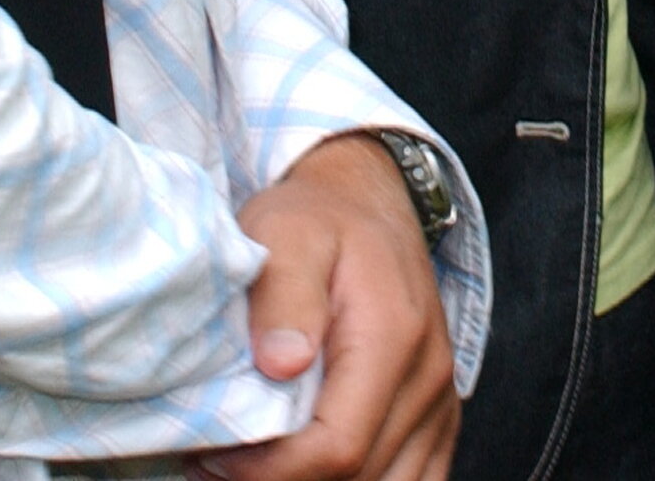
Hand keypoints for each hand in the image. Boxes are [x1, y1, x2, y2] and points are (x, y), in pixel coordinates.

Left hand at [201, 135, 455, 480]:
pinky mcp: (438, 419)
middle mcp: (428, 378)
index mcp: (392, 336)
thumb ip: (284, 295)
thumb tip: (280, 365)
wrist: (367, 202)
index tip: (215, 457)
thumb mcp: (286, 233)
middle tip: (221, 462)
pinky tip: (309, 469)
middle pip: (359, 479)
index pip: (337, 447)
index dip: (269, 472)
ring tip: (260, 465)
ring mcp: (439, 404)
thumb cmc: (317, 219)